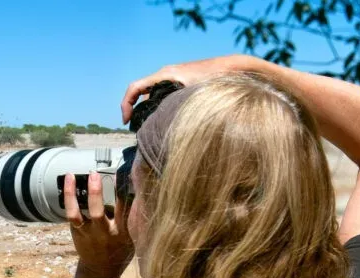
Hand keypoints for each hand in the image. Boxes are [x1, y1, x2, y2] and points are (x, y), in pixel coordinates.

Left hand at [64, 172, 133, 277]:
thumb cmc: (121, 248)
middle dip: (95, 193)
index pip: (125, 209)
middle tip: (94, 174)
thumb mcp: (133, 236)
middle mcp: (104, 233)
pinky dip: (69, 199)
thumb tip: (137, 190)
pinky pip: (71, 215)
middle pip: (98, 212)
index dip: (124, 192)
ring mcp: (88, 233)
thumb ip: (134, 217)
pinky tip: (68, 182)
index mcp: (122, 232)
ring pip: (77, 214)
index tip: (125, 174)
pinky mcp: (77, 232)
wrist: (101, 271)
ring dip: (72, 195)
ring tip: (70, 176)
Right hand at [121, 54, 256, 123]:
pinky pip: (160, 94)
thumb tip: (166, 126)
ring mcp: (172, 77)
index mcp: (165, 75)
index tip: (126, 121)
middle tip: (135, 128)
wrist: (233, 66)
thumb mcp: (196, 94)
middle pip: (140, 92)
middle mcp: (166, 74)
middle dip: (133, 109)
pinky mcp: (179, 82)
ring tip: (147, 127)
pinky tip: (163, 120)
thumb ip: (180, 106)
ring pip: (150, 93)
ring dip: (144, 108)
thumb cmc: (217, 78)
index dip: (126, 104)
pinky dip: (155, 106)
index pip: (135, 87)